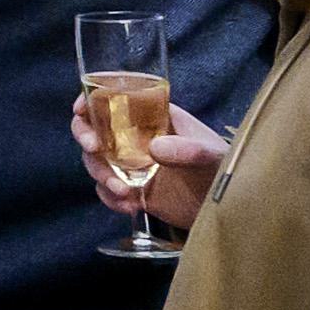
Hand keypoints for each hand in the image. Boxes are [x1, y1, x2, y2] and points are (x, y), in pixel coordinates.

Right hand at [88, 102, 235, 233]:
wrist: (228, 210)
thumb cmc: (224, 170)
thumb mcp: (212, 156)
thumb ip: (190, 150)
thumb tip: (154, 148)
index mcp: (154, 117)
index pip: (116, 98)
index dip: (92, 99)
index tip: (81, 108)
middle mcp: (137, 137)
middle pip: (95, 128)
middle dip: (86, 137)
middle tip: (94, 150)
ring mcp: (132, 164)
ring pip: (96, 161)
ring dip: (101, 175)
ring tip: (125, 192)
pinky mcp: (132, 189)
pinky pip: (106, 190)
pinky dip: (110, 198)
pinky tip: (131, 206)